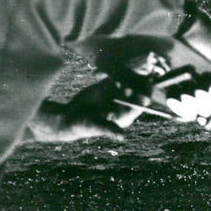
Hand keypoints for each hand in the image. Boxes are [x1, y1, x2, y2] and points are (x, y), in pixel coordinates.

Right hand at [26, 79, 142, 142]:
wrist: (70, 117)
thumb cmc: (84, 126)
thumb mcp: (97, 127)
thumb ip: (109, 129)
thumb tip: (122, 137)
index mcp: (126, 115)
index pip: (139, 105)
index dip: (140, 99)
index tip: (136, 94)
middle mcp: (124, 103)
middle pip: (134, 91)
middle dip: (131, 87)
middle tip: (121, 86)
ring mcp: (115, 92)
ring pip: (123, 80)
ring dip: (119, 78)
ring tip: (111, 81)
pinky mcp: (106, 85)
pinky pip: (110, 75)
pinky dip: (105, 73)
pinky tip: (96, 76)